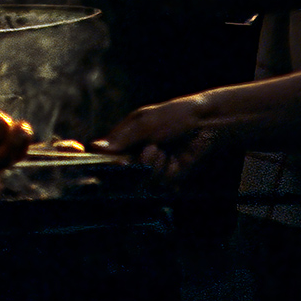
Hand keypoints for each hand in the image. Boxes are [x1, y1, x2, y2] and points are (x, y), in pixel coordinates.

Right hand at [92, 95, 222, 181]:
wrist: (205, 124)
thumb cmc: (174, 116)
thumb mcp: (146, 123)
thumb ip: (122, 138)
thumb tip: (94, 147)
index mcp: (125, 139)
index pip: (106, 157)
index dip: (106, 164)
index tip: (118, 164)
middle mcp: (135, 155)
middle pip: (123, 175)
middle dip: (138, 164)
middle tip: (153, 149)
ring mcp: (151, 167)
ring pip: (142, 182)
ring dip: (155, 167)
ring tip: (165, 151)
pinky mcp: (168, 177)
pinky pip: (160, 184)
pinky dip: (168, 172)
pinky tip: (175, 160)